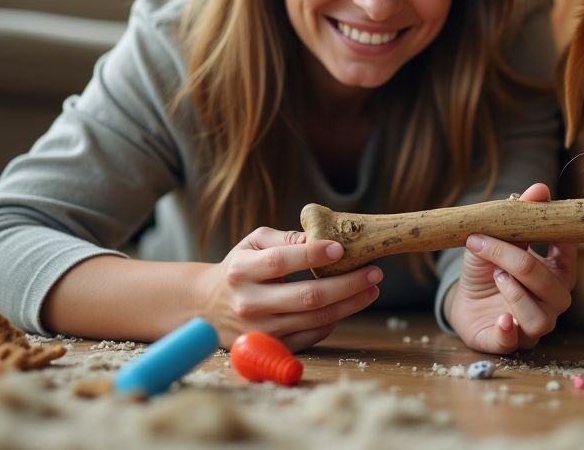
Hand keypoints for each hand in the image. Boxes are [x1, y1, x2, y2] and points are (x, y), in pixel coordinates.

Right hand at [196, 227, 381, 351]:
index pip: (281, 262)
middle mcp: (249, 303)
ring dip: (350, 304)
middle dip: (347, 284)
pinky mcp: (271, 347)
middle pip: (307, 296)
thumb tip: (318, 237)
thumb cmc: (239, 268)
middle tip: (374, 272)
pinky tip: (347, 305)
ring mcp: (260, 330)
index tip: (342, 248)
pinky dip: (333, 320)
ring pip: (315, 318)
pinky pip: (312, 335)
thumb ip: (284, 237)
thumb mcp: (252, 243)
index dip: (314, 255)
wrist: (208, 307)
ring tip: (371, 288)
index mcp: (241, 271)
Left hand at [444, 183, 577, 353]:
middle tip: (489, 245)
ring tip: (498, 277)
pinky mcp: (507, 343)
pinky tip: (500, 318)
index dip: (558, 237)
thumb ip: (519, 217)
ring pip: (541, 319)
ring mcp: (532, 326)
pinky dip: (508, 332)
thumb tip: (540, 188)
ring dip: (518, 296)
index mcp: (557, 273)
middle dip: (520, 263)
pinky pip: (515, 343)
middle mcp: (552, 302)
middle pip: (551, 288)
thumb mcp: (497, 238)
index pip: (570, 254)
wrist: (464, 300)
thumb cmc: (488, 267)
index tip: (536, 218)